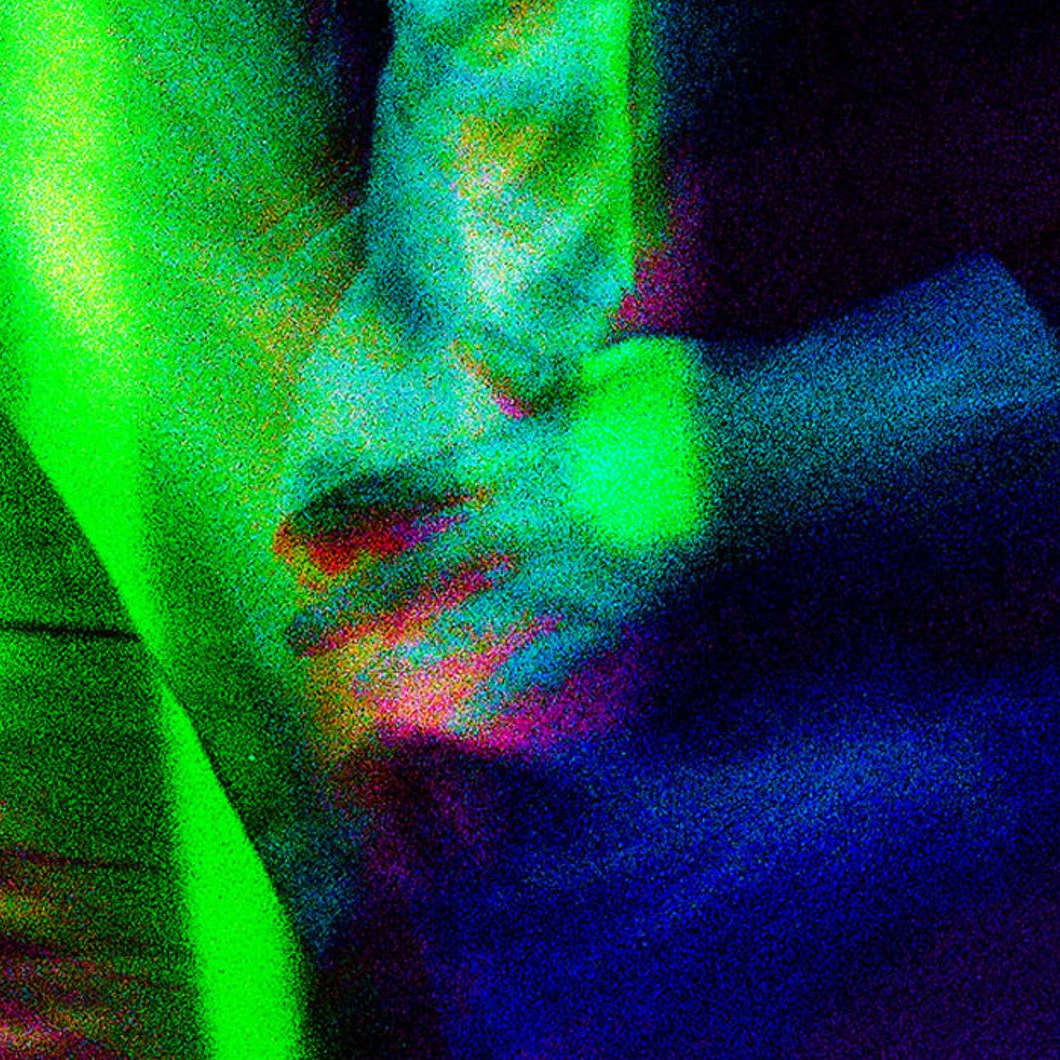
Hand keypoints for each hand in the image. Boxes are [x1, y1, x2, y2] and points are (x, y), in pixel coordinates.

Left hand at [287, 339, 712, 752]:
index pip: (412, 486)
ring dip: (421, 651)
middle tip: (296, 638)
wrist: (764, 453)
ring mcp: (567, 573)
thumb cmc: (684, 403)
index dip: (352, 508)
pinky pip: (550, 658)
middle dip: (356, 602)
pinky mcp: (611, 610)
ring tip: (367, 685)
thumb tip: (468, 340)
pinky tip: (467, 719)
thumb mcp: (601, 374)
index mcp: (515, 460)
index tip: (295, 532)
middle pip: (423, 566)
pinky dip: (508, 688)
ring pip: (477, 621)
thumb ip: (529, 374)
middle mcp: (527, 522)